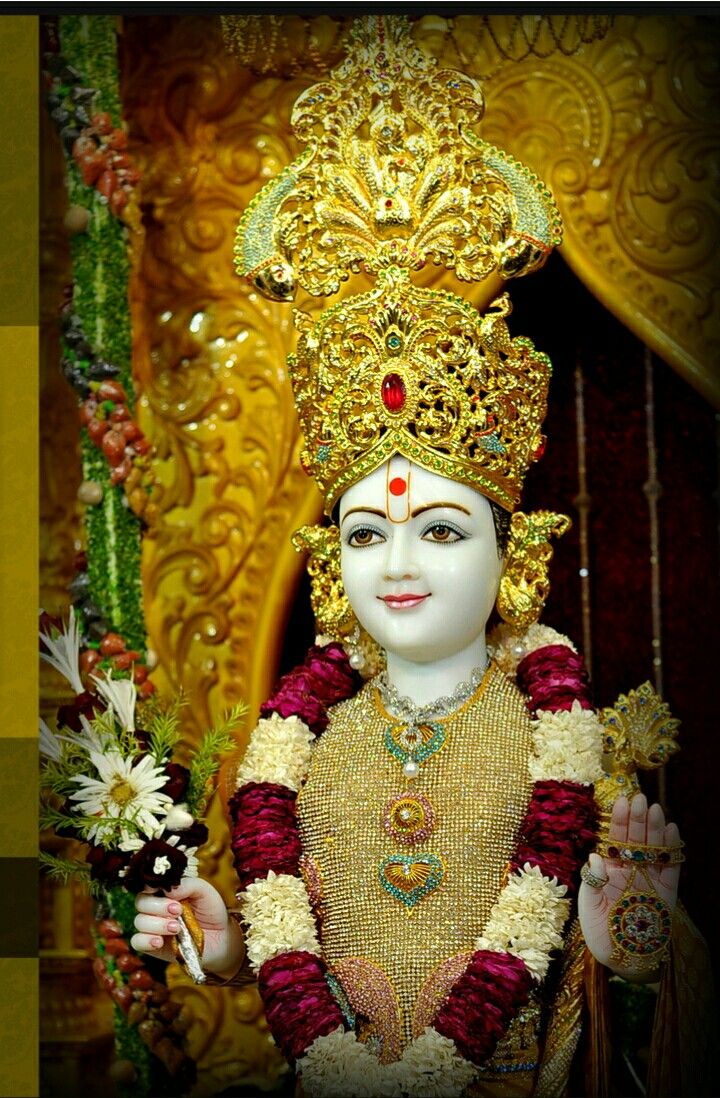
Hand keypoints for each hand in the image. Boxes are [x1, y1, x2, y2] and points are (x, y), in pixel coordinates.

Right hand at [131, 876, 244, 979]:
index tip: (160, 889)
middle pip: (141, 903)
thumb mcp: (204, 891)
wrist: (221, 938)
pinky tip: (159, 941)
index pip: (147, 884)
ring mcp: (153, 927)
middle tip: (178, 910)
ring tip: (177, 928)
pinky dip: (145, 940)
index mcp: (165, 891)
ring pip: (139, 922)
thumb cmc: (211, 911)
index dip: (150, 886)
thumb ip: (188, 884)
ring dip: (157, 924)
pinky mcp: (153, 946)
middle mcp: (155, 908)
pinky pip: (137, 942)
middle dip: (158, 906)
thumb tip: (169, 890)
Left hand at [578, 793, 681, 978]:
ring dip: (655, 829)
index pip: (614, 840)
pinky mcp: (666, 893)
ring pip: (653, 849)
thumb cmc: (600, 932)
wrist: (622, 958)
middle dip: (637, 819)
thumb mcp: (588, 905)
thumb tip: (595, 855)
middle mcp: (630, 871)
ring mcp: (649, 880)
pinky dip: (672, 850)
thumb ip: (592, 880)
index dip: (618, 821)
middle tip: (640, 798)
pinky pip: (670, 867)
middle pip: (635, 840)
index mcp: (609, 870)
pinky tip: (672, 831)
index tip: (620, 801)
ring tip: (656, 809)